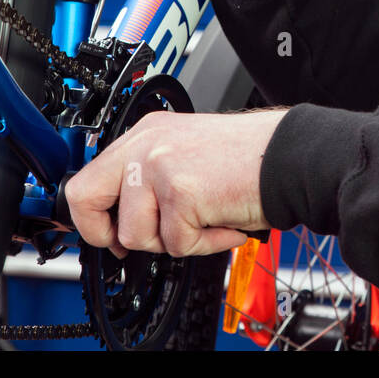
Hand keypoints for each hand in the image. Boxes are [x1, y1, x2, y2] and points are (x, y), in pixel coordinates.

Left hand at [65, 109, 285, 258]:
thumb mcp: (188, 156)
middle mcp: (146, 143)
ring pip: (136, 234)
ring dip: (175, 241)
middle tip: (147, 239)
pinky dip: (205, 244)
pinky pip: (177, 244)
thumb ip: (152, 180)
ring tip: (207, 221)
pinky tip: (225, 224)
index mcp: (147, 133)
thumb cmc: (253, 160)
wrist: (292, 156)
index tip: (114, 233)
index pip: (89, 178)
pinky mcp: (180, 191)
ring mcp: (159, 165)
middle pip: (87, 198)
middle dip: (112, 234)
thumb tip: (125, 225)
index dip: (97, 217)